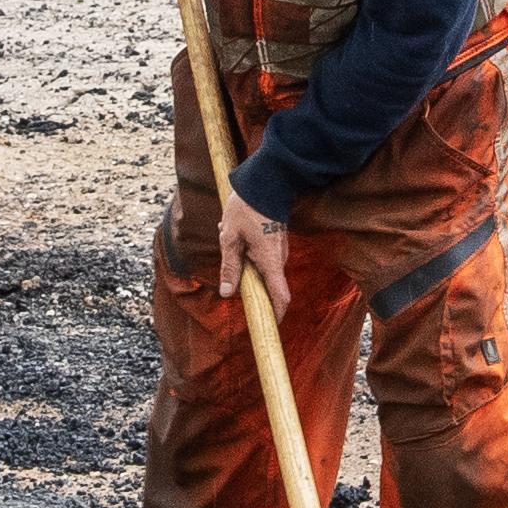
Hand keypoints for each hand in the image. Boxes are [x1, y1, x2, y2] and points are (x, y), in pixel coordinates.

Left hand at [213, 181, 292, 310]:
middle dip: (249, 285)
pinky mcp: (276, 243)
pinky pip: (262, 258)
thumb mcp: (230, 238)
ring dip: (245, 265)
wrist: (266, 181)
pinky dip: (248, 254)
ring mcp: (279, 251)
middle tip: (230, 271)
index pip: (280, 297)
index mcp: (269, 261)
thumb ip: (230, 267)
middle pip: (267, 286)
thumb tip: (227, 293)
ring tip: (229, 239)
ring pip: (262, 270)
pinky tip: (235, 234)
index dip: (276, 314)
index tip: (267, 326)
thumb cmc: (246, 208)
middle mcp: (279, 259)